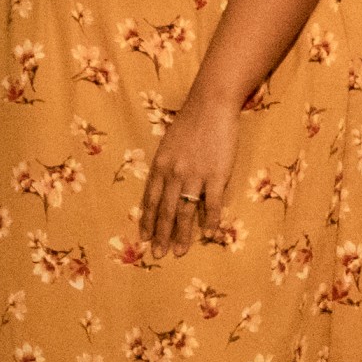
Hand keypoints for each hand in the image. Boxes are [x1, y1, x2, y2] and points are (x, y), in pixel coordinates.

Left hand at [140, 100, 241, 254]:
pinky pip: (212, 204)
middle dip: (161, 235)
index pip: (151, 199)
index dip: (148, 220)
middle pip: (166, 210)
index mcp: (160, 165)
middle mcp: (174, 173)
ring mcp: (195, 176)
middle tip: (158, 255)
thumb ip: (166, 165)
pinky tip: (209, 234)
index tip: (144, 238)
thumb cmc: (190, 122)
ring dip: (182, 235)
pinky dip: (211, 221)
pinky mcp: (217, 175)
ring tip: (179, 252)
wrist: (211, 106)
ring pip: (186, 212)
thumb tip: (165, 186)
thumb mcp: (168, 144)